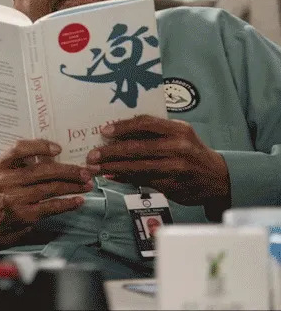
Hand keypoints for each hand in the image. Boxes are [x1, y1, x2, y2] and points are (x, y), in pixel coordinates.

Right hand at [0, 139, 97, 255]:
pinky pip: (51, 206)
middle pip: (43, 170)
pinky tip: (78, 200)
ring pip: (51, 188)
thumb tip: (50, 156)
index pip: (21, 148)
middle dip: (69, 170)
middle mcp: (5, 180)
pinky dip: (68, 203)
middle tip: (86, 171)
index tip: (59, 149)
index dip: (41, 146)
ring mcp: (15, 199)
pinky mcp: (24, 216)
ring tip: (87, 184)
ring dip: (73, 186)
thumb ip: (17, 165)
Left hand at [86, 115, 230, 206]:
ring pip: (137, 168)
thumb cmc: (192, 151)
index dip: (123, 126)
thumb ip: (156, 131)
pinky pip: (143, 181)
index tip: (105, 131)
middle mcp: (178, 148)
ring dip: (113, 168)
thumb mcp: (180, 134)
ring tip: (96, 168)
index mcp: (179, 130)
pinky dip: (124, 178)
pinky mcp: (172, 186)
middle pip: (137, 148)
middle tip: (93, 155)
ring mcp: (176, 169)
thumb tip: (120, 132)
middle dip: (111, 152)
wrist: (217, 178)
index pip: (146, 124)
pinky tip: (112, 176)